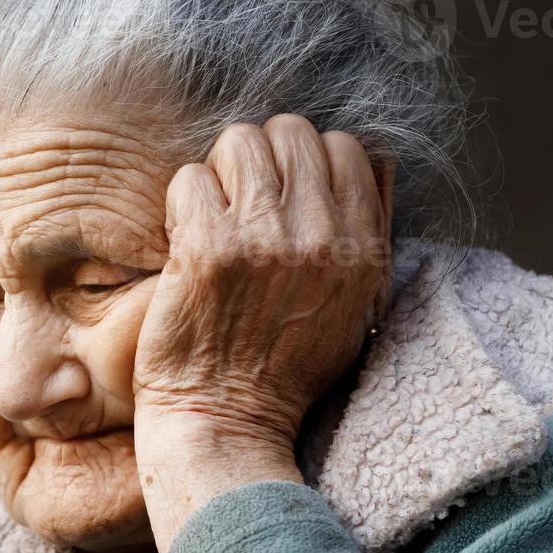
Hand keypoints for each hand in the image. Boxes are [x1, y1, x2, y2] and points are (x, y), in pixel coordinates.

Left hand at [132, 113, 393, 552]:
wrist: (226, 421)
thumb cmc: (283, 369)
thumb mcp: (356, 306)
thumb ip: (367, 233)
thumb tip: (370, 159)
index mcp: (362, 249)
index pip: (346, 147)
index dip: (306, 160)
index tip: (282, 193)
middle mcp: (320, 236)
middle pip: (290, 131)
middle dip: (260, 157)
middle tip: (240, 201)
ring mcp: (262, 239)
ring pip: (238, 142)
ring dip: (219, 172)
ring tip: (212, 216)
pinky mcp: (206, 248)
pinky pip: (190, 178)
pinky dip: (182, 202)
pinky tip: (185, 239)